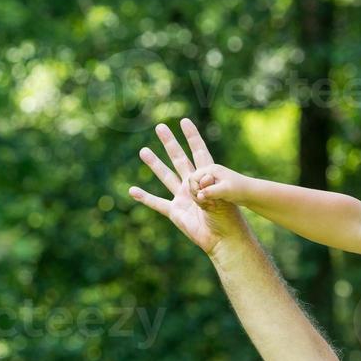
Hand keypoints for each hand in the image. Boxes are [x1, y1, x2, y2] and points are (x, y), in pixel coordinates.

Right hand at [129, 119, 248, 255]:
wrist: (224, 238)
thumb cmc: (228, 218)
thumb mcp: (220, 198)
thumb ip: (207, 187)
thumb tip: (198, 178)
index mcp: (207, 177)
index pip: (198, 152)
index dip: (192, 137)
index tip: (184, 121)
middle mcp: (192, 184)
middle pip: (179, 159)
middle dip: (170, 143)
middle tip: (160, 127)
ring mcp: (182, 197)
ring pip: (166, 176)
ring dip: (155, 164)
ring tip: (143, 151)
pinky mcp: (175, 212)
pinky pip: (157, 203)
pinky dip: (144, 198)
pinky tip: (132, 190)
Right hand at [188, 163, 254, 205]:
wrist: (251, 193)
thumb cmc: (239, 190)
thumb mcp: (225, 191)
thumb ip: (211, 192)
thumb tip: (199, 195)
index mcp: (210, 169)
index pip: (192, 179)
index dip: (195, 190)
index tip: (205, 199)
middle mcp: (209, 173)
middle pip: (192, 182)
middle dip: (196, 194)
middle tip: (207, 204)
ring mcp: (211, 180)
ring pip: (196, 189)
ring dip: (199, 198)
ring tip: (210, 206)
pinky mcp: (213, 187)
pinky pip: (201, 193)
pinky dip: (203, 200)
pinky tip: (211, 206)